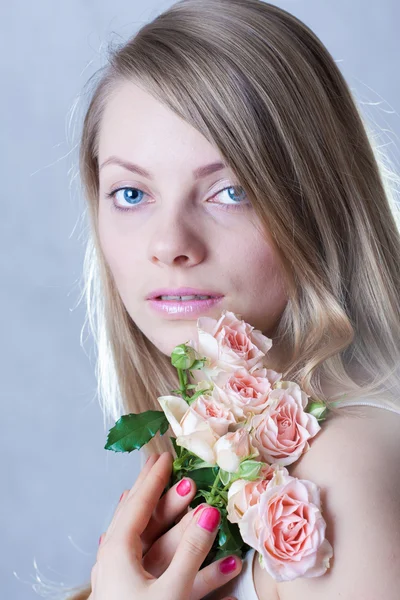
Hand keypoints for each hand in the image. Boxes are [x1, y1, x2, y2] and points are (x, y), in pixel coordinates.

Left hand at [91, 452, 241, 599]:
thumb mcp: (172, 592)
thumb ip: (192, 551)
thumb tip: (209, 511)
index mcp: (119, 549)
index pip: (138, 502)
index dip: (153, 477)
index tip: (166, 455)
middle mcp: (112, 555)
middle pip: (135, 512)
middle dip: (153, 488)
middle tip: (166, 465)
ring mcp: (114, 571)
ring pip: (135, 530)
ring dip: (153, 510)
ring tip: (160, 491)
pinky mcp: (122, 586)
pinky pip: (137, 549)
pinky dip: (147, 534)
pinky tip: (146, 532)